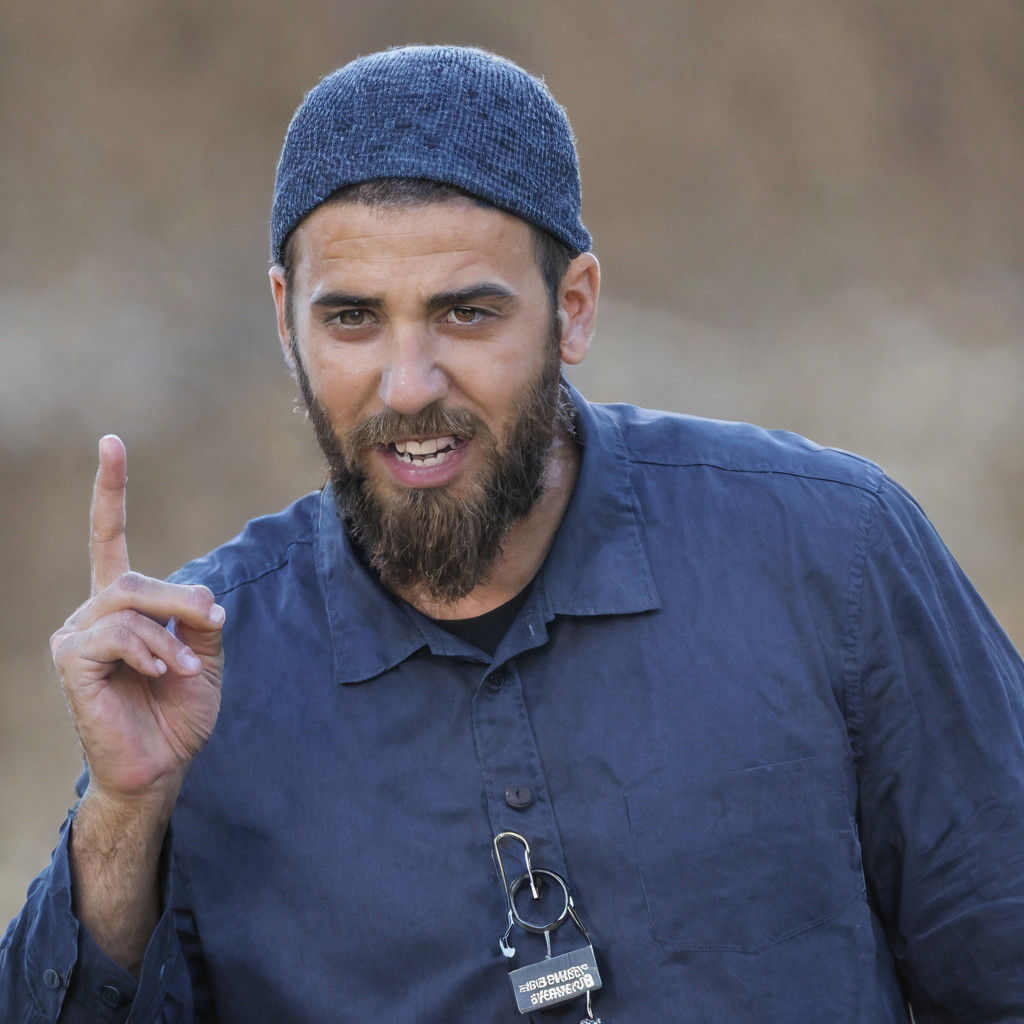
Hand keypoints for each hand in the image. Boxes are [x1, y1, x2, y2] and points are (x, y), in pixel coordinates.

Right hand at [50, 436, 223, 801]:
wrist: (163, 763)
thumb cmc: (180, 711)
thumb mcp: (205, 654)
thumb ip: (200, 616)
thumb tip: (201, 594)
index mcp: (124, 605)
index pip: (109, 537)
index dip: (109, 491)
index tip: (110, 441)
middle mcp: (93, 613)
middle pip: (134, 578)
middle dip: (181, 600)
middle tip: (211, 626)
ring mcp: (76, 637)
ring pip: (126, 602)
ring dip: (170, 630)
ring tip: (187, 667)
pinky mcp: (71, 662)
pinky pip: (113, 634)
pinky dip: (148, 649)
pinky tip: (163, 672)